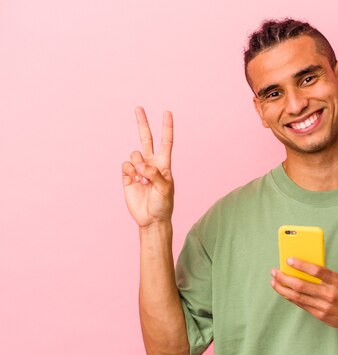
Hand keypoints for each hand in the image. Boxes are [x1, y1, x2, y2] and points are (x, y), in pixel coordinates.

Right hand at [122, 107, 174, 227]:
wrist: (151, 218)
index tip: (167, 112)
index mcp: (164, 164)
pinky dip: (129, 171)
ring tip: (143, 178)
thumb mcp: (165, 189)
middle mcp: (151, 163)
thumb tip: (141, 164)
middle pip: (146, 138)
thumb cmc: (163, 204)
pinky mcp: (127, 176)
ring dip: (138, 164)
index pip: (166, 141)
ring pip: (134, 154)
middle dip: (142, 123)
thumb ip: (155, 174)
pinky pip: (125, 165)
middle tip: (138, 107)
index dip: (167, 127)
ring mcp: (138, 169)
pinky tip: (135, 181)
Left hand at [270, 258, 337, 328]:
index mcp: (337, 281)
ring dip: (283, 289)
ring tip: (274, 282)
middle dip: (284, 278)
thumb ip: (323, 276)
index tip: (288, 259)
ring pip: (297, 297)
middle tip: (274, 271)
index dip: (301, 264)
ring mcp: (325, 307)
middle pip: (301, 285)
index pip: (316, 270)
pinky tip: (284, 292)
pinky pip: (302, 305)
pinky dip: (291, 297)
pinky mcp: (321, 316)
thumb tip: (301, 268)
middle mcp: (330, 294)